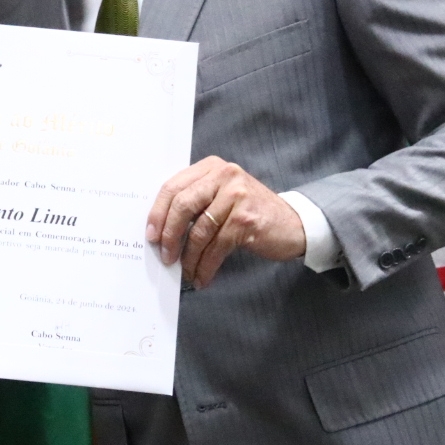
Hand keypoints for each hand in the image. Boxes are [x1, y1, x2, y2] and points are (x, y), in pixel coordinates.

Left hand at [147, 156, 306, 286]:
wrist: (293, 223)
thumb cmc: (250, 211)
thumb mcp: (222, 195)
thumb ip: (195, 200)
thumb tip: (159, 228)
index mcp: (212, 167)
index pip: (173, 187)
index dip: (157, 213)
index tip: (150, 234)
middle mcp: (224, 175)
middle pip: (182, 205)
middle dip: (169, 235)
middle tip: (165, 256)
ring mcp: (237, 196)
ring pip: (199, 231)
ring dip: (189, 257)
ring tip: (185, 271)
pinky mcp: (246, 220)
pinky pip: (216, 247)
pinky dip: (206, 265)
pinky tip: (202, 276)